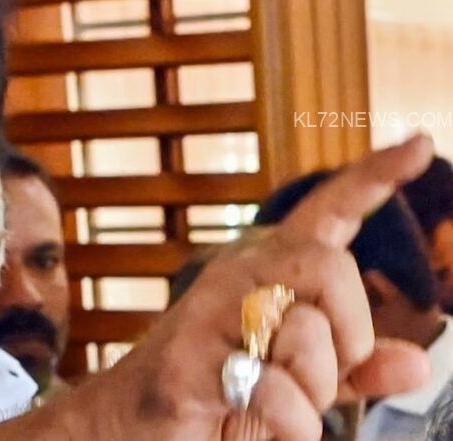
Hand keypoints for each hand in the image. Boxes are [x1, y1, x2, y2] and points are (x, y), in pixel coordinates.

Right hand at [91, 135, 433, 440]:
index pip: (327, 212)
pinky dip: (284, 423)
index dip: (375, 177)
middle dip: (349, 332)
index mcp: (267, 271)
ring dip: (310, 392)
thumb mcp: (301, 382)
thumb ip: (354, 368)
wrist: (134, 424)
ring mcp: (208, 312)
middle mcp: (237, 275)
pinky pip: (278, 392)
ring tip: (274, 404)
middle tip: (326, 373)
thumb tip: (414, 365)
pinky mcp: (189, 359)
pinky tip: (247, 421)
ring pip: (307, 334)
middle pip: (329, 266)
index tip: (420, 143)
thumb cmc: (217, 395)